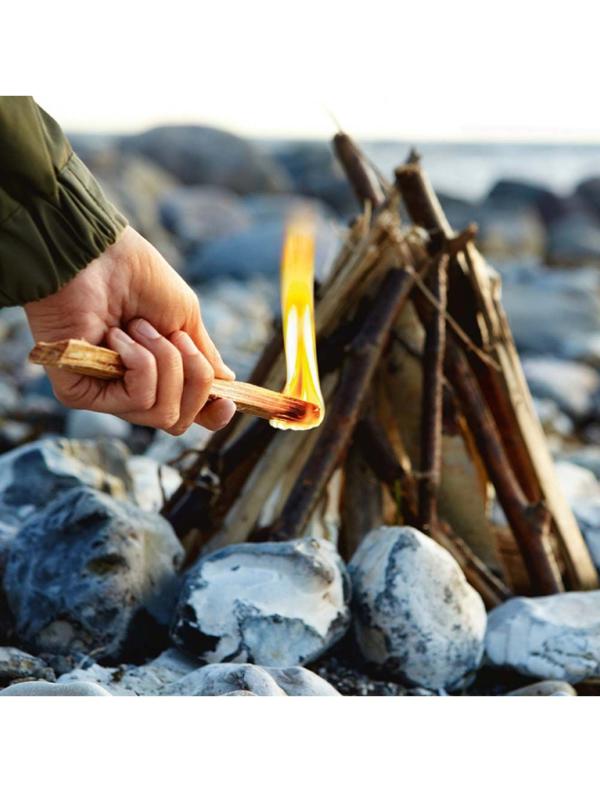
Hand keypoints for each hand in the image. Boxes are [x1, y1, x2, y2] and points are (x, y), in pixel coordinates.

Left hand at [24, 226, 236, 433]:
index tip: (227, 401)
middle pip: (179, 420)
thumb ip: (203, 355)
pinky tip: (116, 335)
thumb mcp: (184, 316)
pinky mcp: (79, 394)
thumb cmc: (138, 277)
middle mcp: (129, 390)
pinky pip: (138, 400)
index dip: (212, 415)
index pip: (187, 413)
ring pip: (163, 412)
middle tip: (176, 337)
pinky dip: (140, 363)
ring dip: (165, 362)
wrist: (98, 255)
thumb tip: (226, 382)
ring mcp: (104, 395)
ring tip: (139, 326)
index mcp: (157, 374)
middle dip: (193, 377)